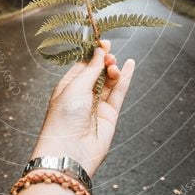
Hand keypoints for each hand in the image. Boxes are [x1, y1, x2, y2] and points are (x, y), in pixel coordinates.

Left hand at [31, 40, 134, 176]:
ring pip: (109, 82)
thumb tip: (100, 51)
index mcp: (67, 87)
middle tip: (110, 54)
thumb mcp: (76, 86)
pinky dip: (125, 79)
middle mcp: (82, 96)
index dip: (93, 54)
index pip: (82, 65)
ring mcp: (96, 106)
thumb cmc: (64, 118)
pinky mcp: (110, 115)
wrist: (70, 152)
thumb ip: (91, 68)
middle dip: (104, 61)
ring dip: (113, 71)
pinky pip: (119, 93)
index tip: (104, 42)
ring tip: (115, 66)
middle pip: (97, 72)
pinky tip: (130, 65)